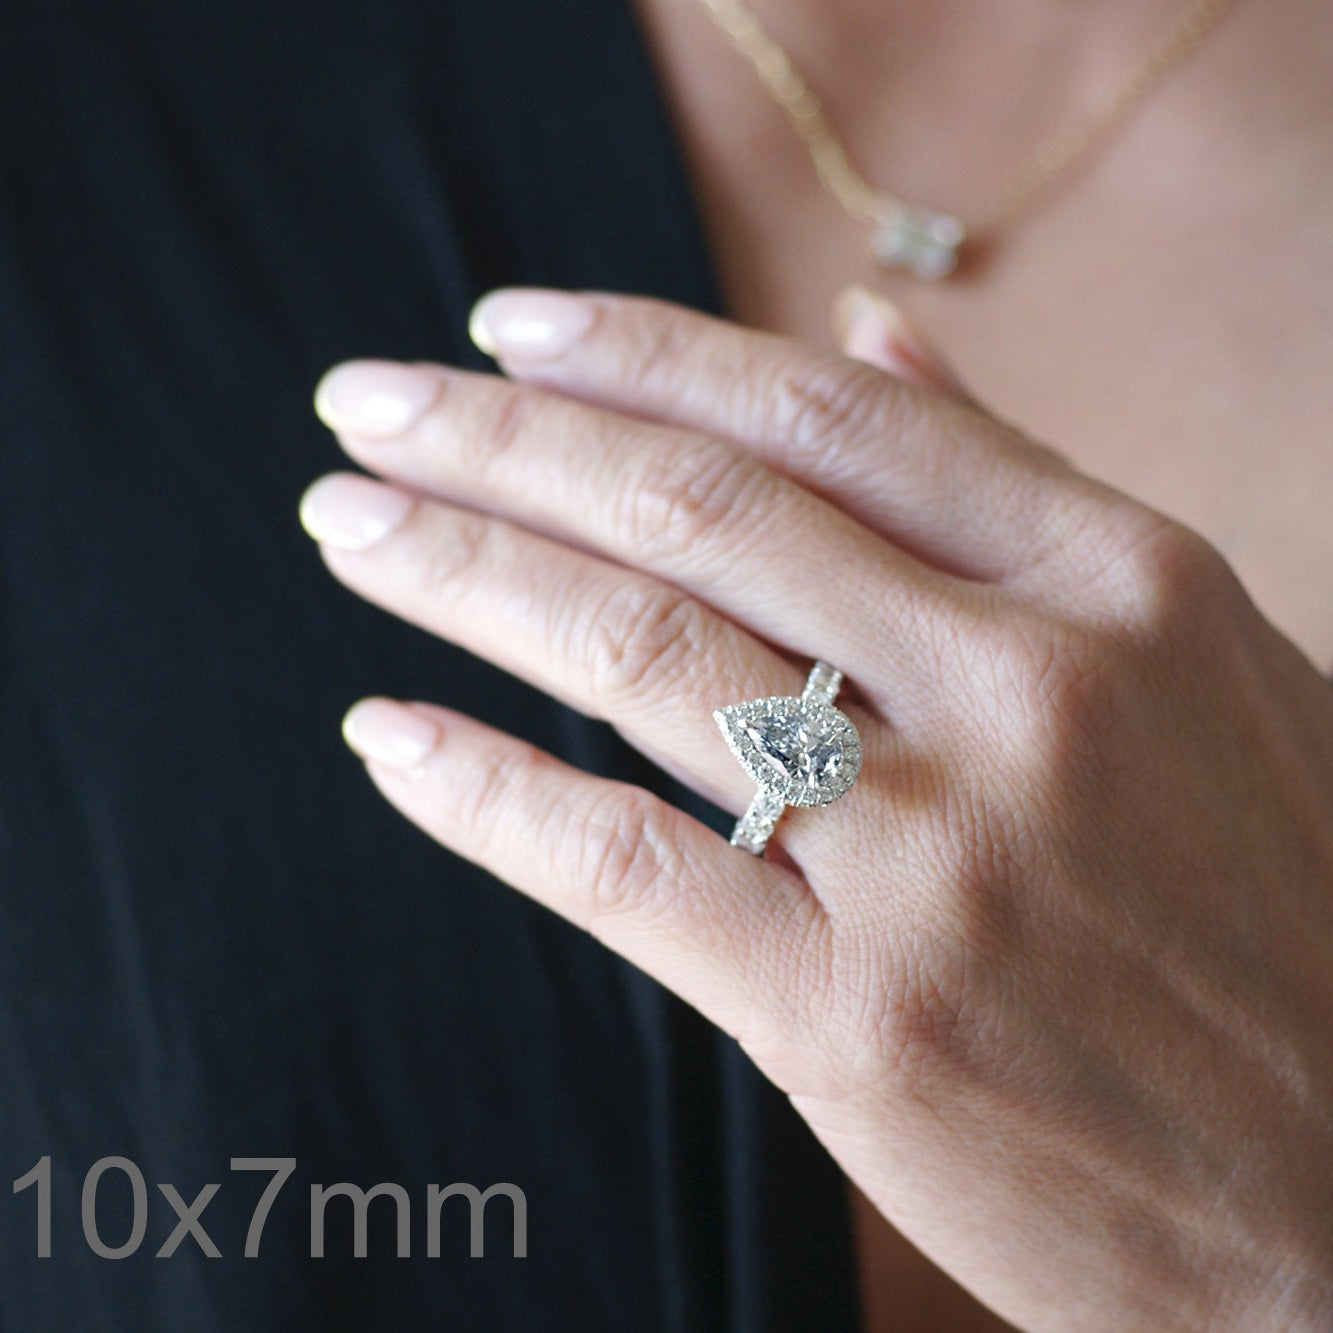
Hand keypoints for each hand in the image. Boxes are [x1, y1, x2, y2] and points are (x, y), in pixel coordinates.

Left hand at [299, 288, 1332, 1329]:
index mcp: (1117, 583)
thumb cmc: (1269, 904)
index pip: (823, 418)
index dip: (641, 355)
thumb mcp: (1186, 655)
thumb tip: (868, 332)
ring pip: (641, 654)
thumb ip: (1012, 485)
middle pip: (701, 511)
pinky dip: (486, 790)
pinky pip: (626, 864)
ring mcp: (942, 857)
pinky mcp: (860, 1018)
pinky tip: (387, 736)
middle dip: (504, 442)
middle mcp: (1027, 690)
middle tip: (368, 404)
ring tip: (348, 526)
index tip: (511, 330)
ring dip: (463, 574)